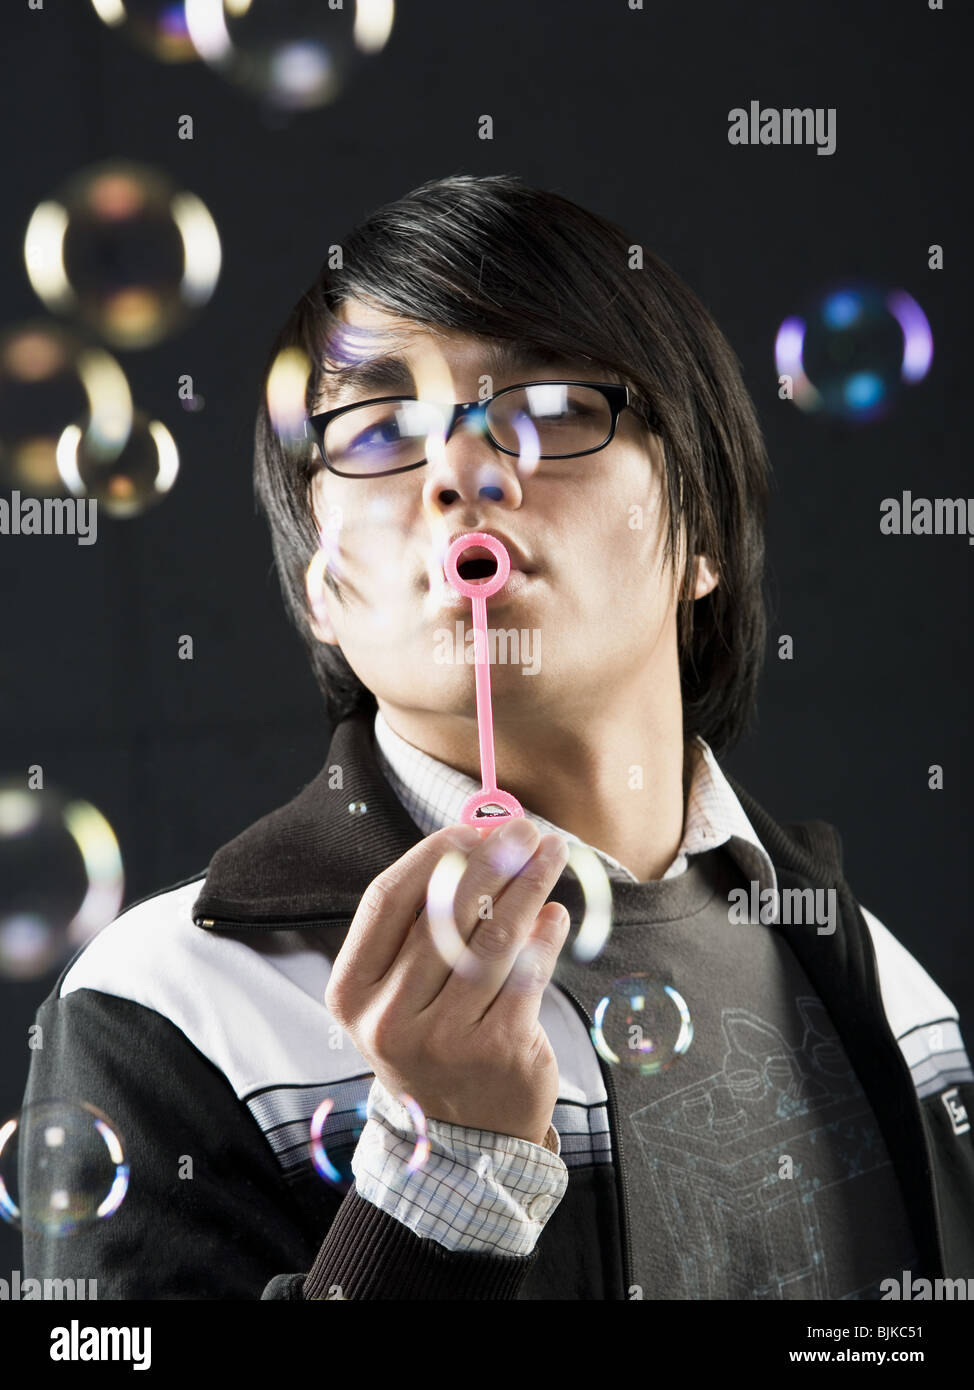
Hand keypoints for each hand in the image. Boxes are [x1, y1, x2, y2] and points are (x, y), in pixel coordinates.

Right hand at [324, 819, 570, 1146]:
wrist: (463, 1138)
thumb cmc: (434, 1039)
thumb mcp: (403, 991)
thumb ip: (426, 925)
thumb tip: (478, 843)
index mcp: (352, 991)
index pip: (388, 900)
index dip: (431, 856)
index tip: (469, 829)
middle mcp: (389, 1017)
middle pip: (445, 912)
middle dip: (492, 859)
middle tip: (525, 829)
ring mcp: (443, 1038)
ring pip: (493, 938)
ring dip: (529, 885)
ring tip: (552, 854)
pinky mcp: (497, 1050)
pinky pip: (529, 973)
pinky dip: (547, 934)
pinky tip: (556, 912)